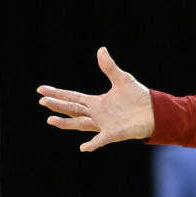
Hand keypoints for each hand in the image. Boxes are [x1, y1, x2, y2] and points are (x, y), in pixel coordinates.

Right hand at [37, 46, 154, 152]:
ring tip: (50, 120)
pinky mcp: (113, 134)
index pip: (72, 97)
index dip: (58, 94)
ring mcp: (103, 125)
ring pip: (79, 124)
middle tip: (42, 101)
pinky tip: (83, 147)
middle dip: (57, 105)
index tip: (42, 90)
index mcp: (96, 102)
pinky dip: (92, 144)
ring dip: (65, 123)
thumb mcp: (122, 79)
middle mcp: (96, 114)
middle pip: (72, 109)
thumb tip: (101, 49)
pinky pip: (100, 140)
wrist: (154, 111)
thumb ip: (109, 67)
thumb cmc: (138, 97)